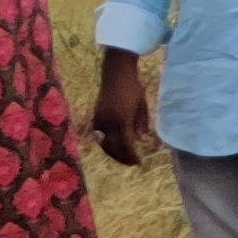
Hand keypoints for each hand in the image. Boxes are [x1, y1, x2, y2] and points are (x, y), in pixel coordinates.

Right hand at [89, 48, 155, 166]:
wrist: (116, 73)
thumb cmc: (133, 88)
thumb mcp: (142, 105)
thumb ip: (141, 122)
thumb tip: (140, 138)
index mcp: (122, 120)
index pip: (126, 144)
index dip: (132, 155)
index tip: (138, 162)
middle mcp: (109, 122)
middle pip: (114, 147)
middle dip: (122, 157)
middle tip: (131, 163)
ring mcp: (100, 120)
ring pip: (104, 143)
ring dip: (113, 153)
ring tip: (123, 158)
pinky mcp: (96, 117)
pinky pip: (99, 135)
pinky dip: (106, 143)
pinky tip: (113, 147)